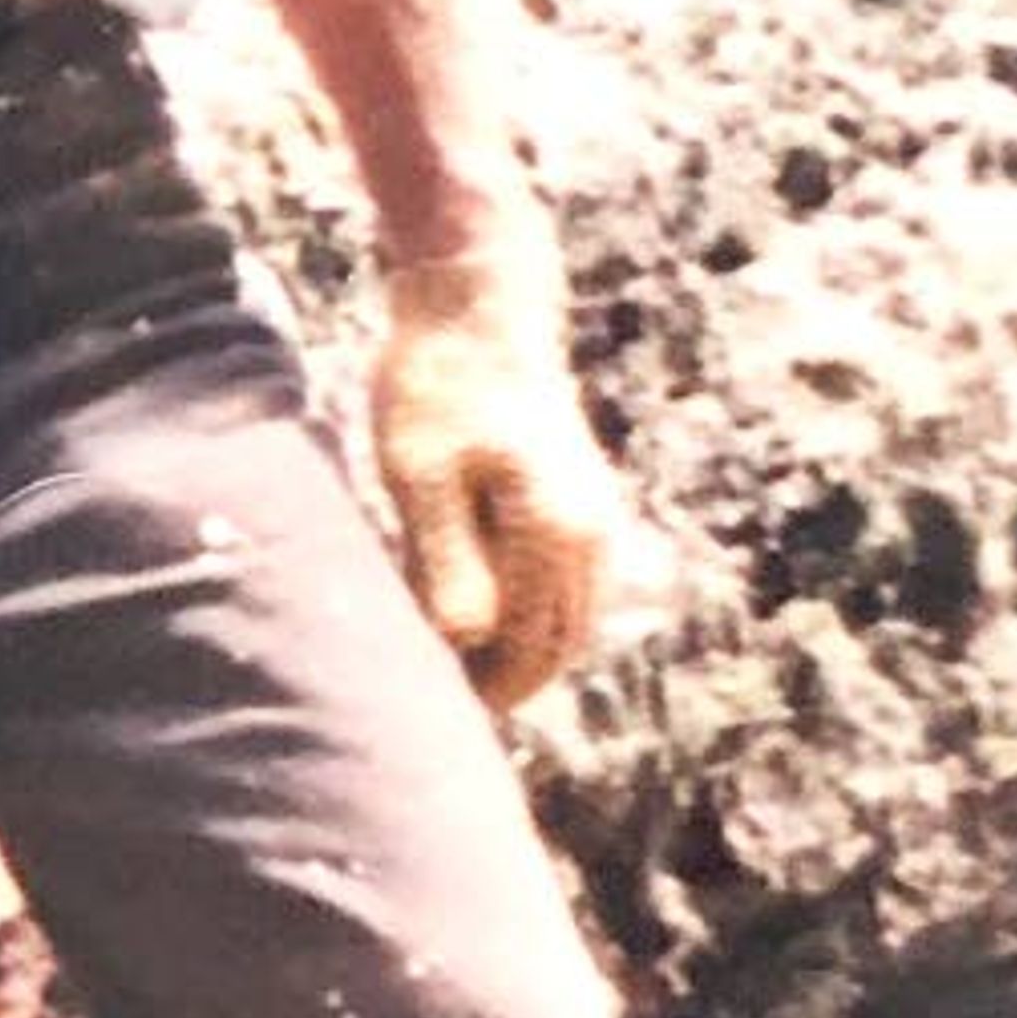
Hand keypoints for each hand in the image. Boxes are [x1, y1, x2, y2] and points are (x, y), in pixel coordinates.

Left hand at [370, 225, 625, 712]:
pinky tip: (485, 616)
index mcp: (555, 535)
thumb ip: (444, 559)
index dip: (483, 694)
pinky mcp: (582, 494)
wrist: (477, 305)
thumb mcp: (421, 476)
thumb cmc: (436, 387)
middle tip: (440, 705)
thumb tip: (464, 640)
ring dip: (525, 651)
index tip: (431, 713)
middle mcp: (591, 533)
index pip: (528, 652)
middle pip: (558, 646)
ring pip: (570, 618)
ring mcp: (595, 513)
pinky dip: (537, 613)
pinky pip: (571, 583)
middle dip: (507, 683)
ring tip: (458, 668)